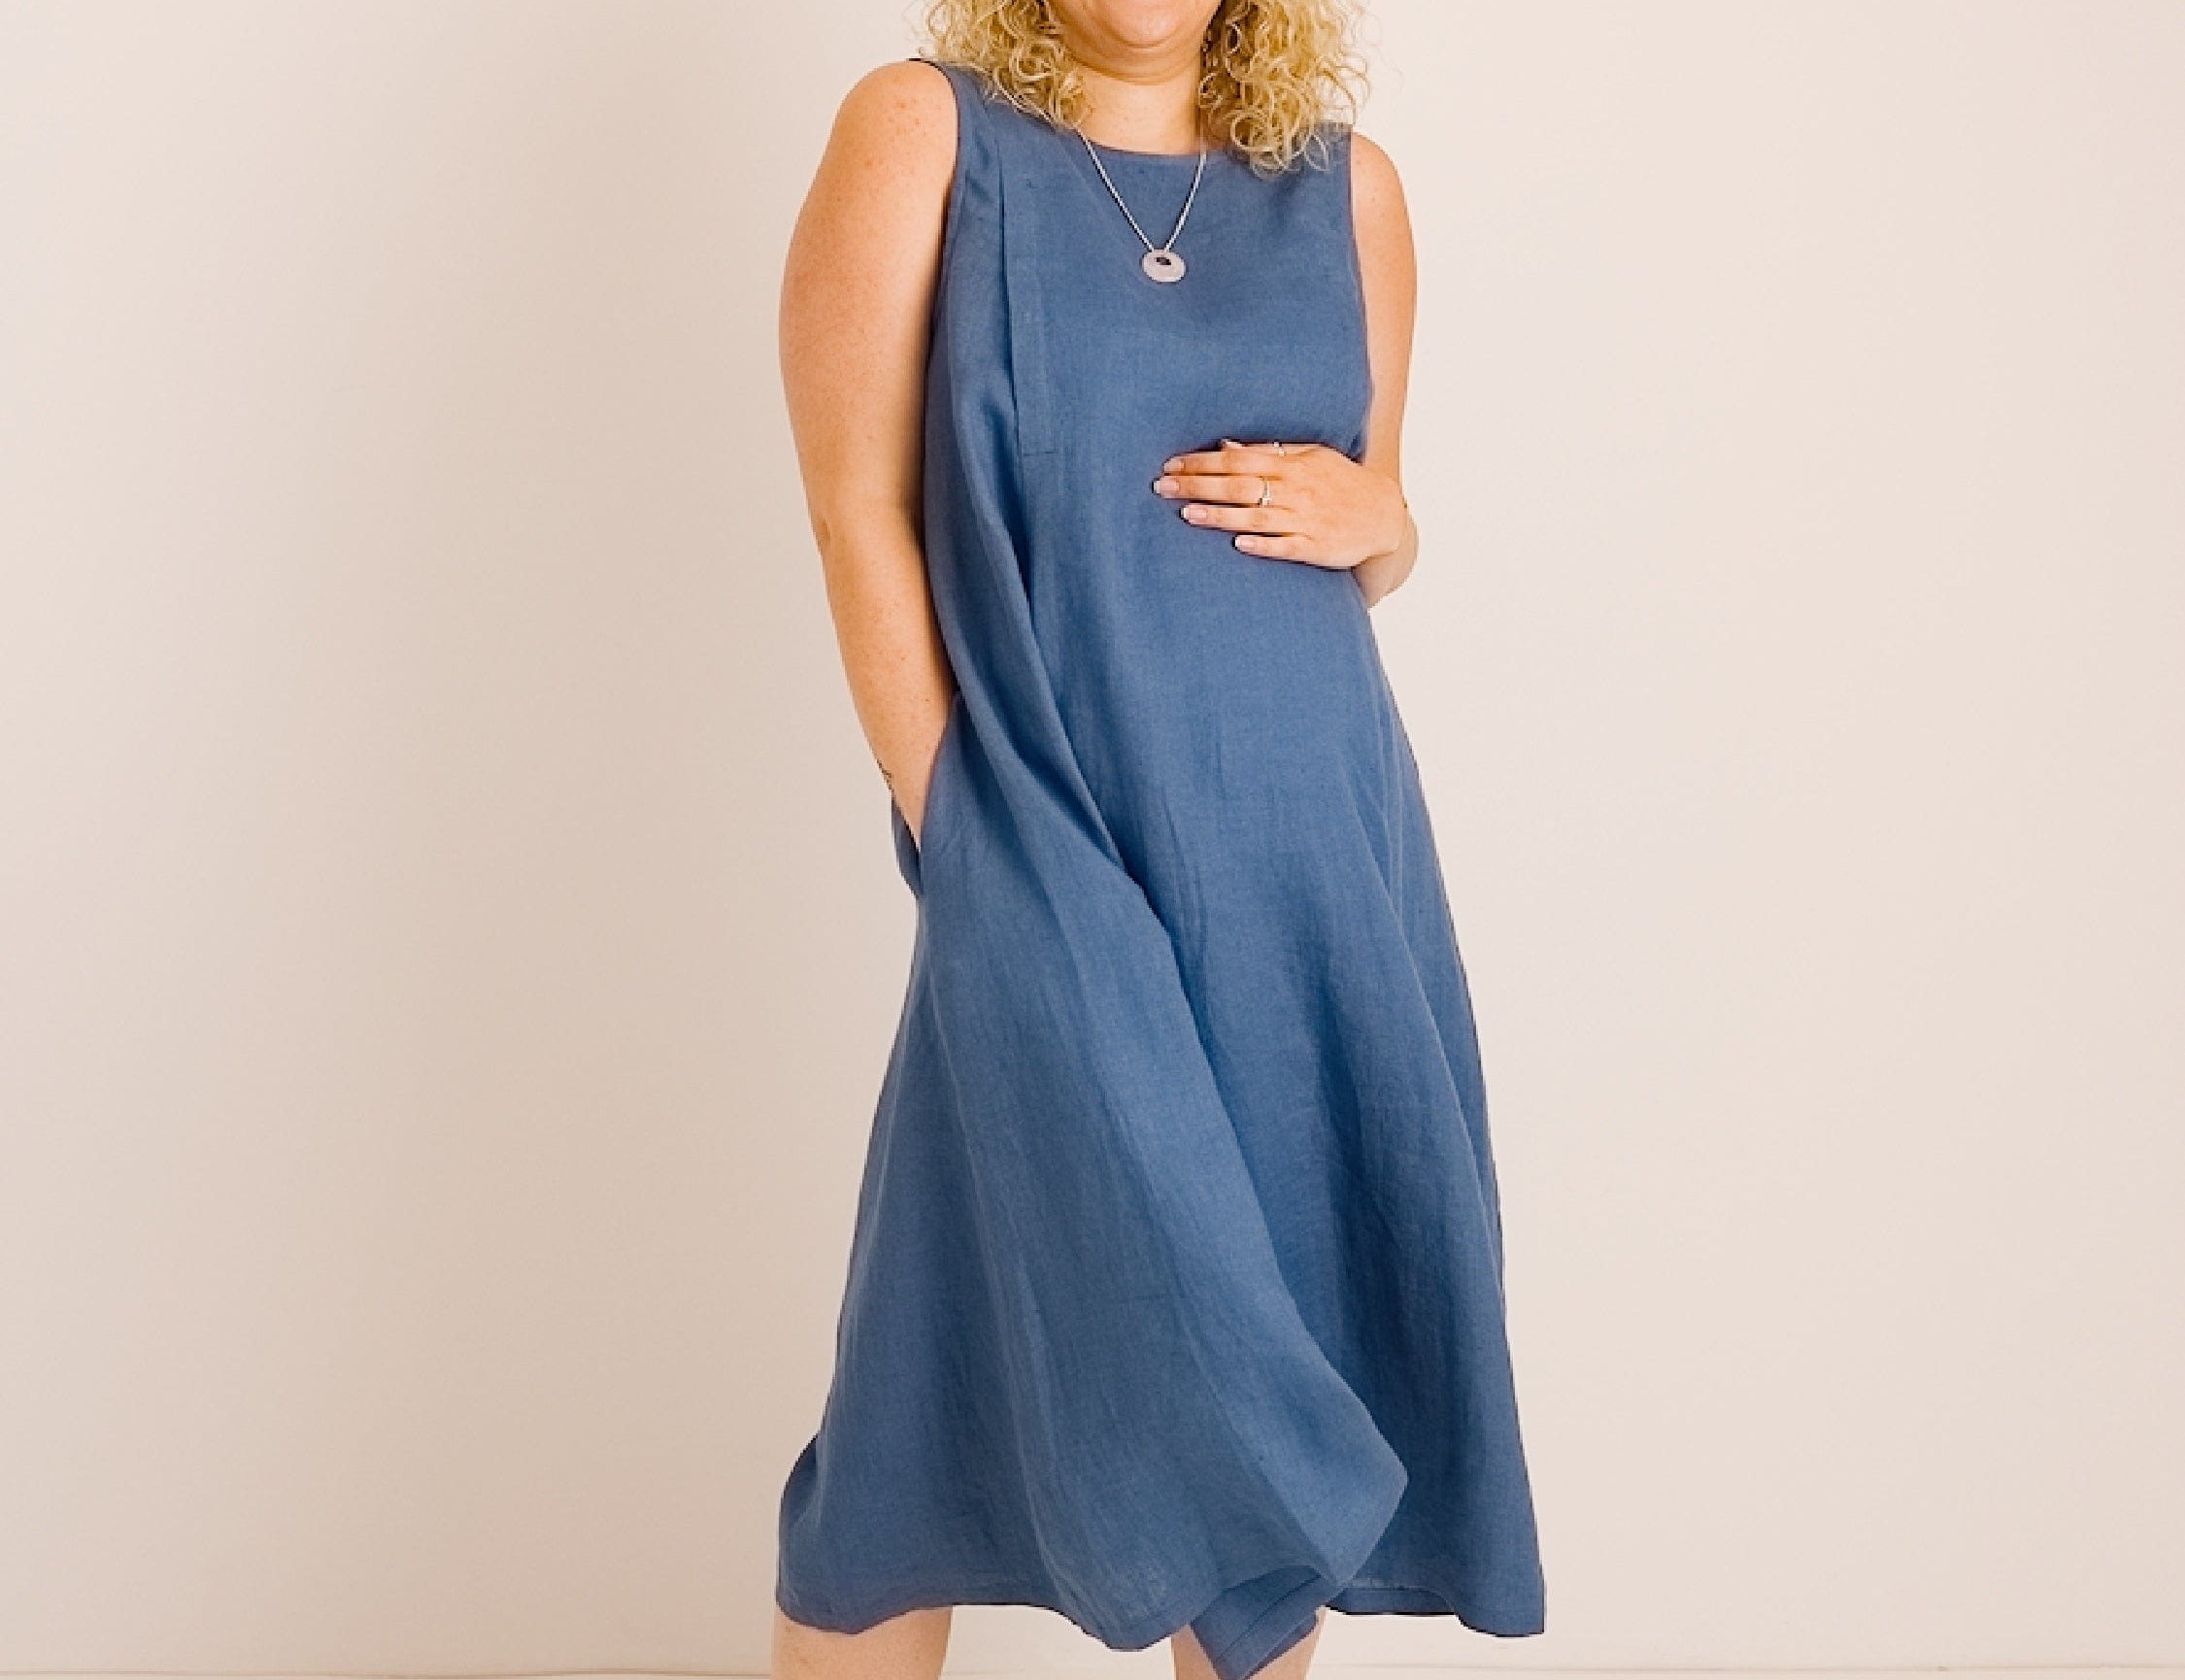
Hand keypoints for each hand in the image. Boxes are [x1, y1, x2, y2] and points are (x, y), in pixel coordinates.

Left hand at [1152, 438, 1408, 569]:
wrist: (1383, 515)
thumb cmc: (1340, 483)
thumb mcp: (1309, 458)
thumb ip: (1268, 453)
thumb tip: (1225, 447)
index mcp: (1291, 465)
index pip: (1238, 460)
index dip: (1202, 461)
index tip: (1171, 463)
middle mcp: (1296, 490)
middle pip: (1239, 486)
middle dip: (1199, 485)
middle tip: (1162, 486)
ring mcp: (1306, 519)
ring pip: (1256, 517)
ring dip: (1220, 516)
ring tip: (1186, 515)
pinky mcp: (1316, 547)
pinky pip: (1286, 546)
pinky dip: (1263, 544)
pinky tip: (1238, 544)